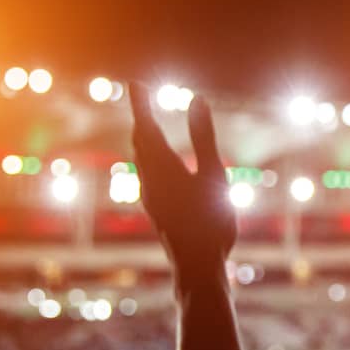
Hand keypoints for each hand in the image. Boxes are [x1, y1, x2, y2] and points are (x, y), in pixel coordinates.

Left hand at [129, 83, 235, 285]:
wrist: (197, 266)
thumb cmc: (210, 222)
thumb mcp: (213, 175)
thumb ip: (203, 138)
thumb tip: (196, 100)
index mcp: (163, 166)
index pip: (147, 125)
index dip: (141, 103)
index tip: (136, 83)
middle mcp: (150, 179)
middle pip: (139, 141)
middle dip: (140, 118)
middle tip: (140, 98)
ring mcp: (151, 196)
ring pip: (141, 160)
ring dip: (143, 138)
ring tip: (146, 126)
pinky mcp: (157, 209)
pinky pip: (147, 174)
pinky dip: (150, 158)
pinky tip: (158, 166)